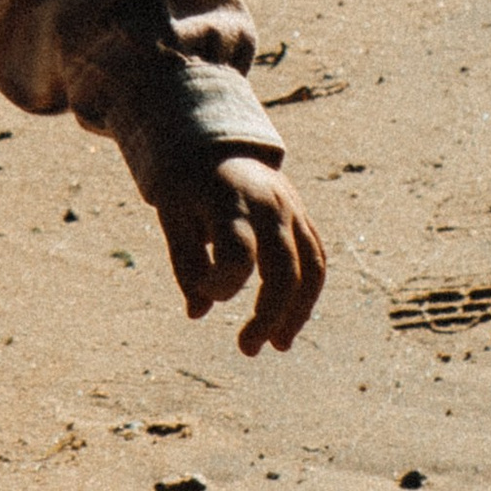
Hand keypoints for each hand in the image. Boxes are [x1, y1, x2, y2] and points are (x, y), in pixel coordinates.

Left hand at [148, 151, 326, 356]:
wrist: (218, 142)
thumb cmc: (188, 184)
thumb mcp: (173, 215)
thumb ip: (186, 262)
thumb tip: (198, 312)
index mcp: (230, 200)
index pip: (239, 253)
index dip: (222, 284)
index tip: (202, 292)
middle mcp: (269, 204)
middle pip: (284, 268)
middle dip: (269, 314)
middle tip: (247, 348)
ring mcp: (293, 210)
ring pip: (311, 268)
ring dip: (297, 312)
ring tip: (277, 344)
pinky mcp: (303, 218)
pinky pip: (317, 260)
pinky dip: (308, 295)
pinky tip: (289, 323)